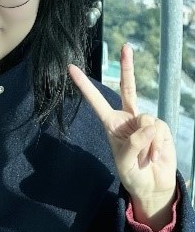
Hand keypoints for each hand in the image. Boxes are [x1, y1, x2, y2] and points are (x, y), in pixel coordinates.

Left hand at [68, 44, 176, 229]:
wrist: (152, 185)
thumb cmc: (132, 173)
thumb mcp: (125, 161)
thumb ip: (135, 143)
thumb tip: (149, 125)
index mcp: (111, 122)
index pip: (95, 100)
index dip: (84, 85)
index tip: (70, 68)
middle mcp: (127, 117)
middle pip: (126, 87)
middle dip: (127, 66)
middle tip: (125, 46)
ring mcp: (144, 121)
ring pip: (145, 119)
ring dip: (146, 142)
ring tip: (145, 156)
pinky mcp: (160, 127)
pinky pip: (158, 129)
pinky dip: (157, 144)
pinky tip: (155, 155)